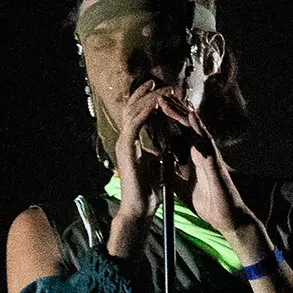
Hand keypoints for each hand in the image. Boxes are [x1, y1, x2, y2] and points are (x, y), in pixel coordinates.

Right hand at [111, 79, 178, 223]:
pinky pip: (135, 126)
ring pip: (133, 113)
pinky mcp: (127, 152)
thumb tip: (167, 139)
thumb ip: (158, 148)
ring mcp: (125, 145)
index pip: (136, 114)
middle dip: (145, 93)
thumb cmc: (148, 191)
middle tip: (159, 82)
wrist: (140, 210)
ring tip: (162, 90)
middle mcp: (126, 140)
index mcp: (132, 142)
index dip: (146, 100)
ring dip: (149, 99)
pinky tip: (155, 105)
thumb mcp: (157, 163)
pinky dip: (145, 114)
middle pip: (131, 108)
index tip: (160, 89)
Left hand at [165, 99, 257, 245]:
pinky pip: (206, 140)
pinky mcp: (215, 161)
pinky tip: (191, 115)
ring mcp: (210, 153)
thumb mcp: (180, 185)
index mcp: (192, 155)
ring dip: (181, 112)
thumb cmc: (207, 201)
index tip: (151, 106)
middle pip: (186, 124)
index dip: (166, 119)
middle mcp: (202, 150)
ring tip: (168, 98)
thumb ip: (171, 172)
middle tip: (157, 93)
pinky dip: (199, 127)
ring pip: (195, 127)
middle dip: (172, 108)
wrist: (225, 217)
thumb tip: (157, 165)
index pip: (178, 132)